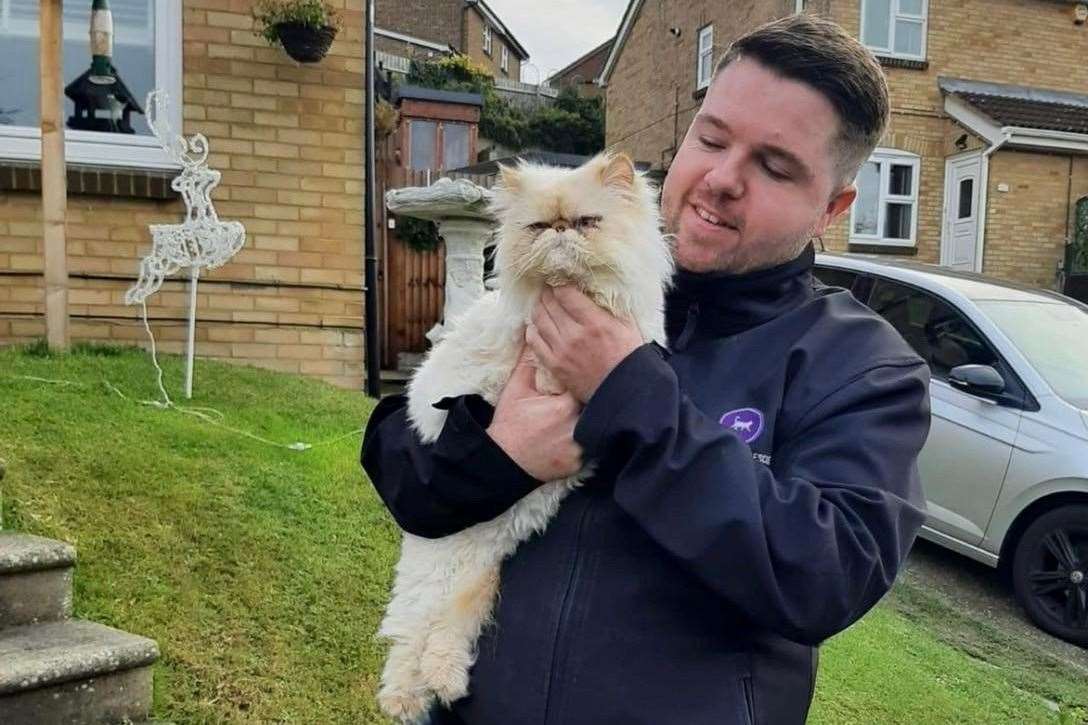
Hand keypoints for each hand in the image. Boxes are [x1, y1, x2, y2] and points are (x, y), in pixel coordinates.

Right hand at [486, 347, 583, 481]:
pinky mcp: (578, 464)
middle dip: (590, 403)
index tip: (581, 383)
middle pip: (593, 408)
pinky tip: (575, 439)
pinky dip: (585, 444)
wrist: (503, 461)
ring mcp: (578, 448)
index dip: (584, 384)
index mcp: (564, 406)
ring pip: (594, 429)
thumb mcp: (516, 389)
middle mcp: (576, 427)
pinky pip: (589, 450)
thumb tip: (532, 338)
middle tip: (588, 399)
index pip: (585, 387)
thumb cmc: (510, 423)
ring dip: (590, 424)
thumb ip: (528, 363)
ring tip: (586, 419)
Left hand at [526, 285, 643, 403]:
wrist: (623, 389)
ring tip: (541, 303)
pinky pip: (535, 342)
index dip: (559, 283)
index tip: (559, 280)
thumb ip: (611, 305)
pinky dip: (532, 329)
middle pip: (550, 304)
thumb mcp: (627, 324)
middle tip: (548, 288)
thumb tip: (596, 288)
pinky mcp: (555, 365)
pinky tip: (535, 325)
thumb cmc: (628, 357)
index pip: (566, 293)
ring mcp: (562, 350)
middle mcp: (575, 334)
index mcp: (595, 322)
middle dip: (547, 292)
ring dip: (538, 307)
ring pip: (540, 320)